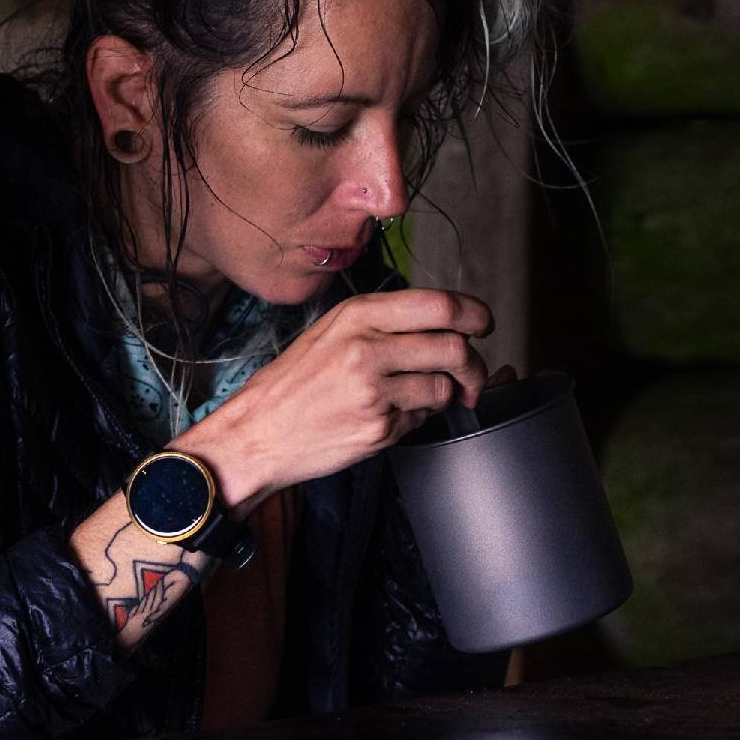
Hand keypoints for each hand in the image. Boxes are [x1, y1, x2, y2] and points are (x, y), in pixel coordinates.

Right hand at [174, 289, 492, 511]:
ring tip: (420, 397)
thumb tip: (443, 322)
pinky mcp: (378, 428)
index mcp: (357, 314)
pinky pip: (422, 419)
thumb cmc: (292, 384)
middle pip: (454, 347)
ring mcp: (374, 390)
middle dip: (474, 364)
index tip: (483, 324)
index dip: (474, 314)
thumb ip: (383, 322)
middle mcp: (366, 347)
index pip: (439, 305)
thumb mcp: (331, 332)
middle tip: (472, 375)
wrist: (256, 434)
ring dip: (444, 394)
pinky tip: (390, 416)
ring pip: (443, 386)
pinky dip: (417, 418)